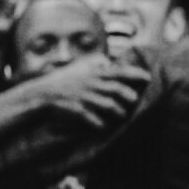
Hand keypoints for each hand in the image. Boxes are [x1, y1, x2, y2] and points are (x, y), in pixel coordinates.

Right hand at [32, 55, 151, 130]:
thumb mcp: (79, 68)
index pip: (119, 71)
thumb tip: (110, 61)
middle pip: (117, 89)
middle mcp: (91, 84)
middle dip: (130, 96)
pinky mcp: (76, 110)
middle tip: (135, 101)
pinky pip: (93, 119)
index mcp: (94, 73)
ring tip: (122, 115)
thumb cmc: (64, 81)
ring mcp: (83, 97)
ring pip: (109, 105)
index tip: (148, 77)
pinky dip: (100, 124)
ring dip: (119, 112)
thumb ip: (96, 65)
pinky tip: (103, 126)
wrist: (40, 94)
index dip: (135, 74)